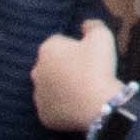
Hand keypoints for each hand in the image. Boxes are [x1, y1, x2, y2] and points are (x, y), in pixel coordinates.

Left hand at [28, 15, 125, 136]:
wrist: (99, 105)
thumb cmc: (98, 68)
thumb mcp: (102, 37)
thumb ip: (92, 25)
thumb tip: (85, 25)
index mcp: (48, 49)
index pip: (59, 42)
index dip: (75, 47)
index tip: (88, 56)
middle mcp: (36, 71)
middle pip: (51, 65)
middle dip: (64, 67)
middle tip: (86, 73)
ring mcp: (38, 95)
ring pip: (50, 87)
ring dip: (61, 87)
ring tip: (82, 91)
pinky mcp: (43, 115)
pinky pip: (52, 107)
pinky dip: (62, 106)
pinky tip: (77, 106)